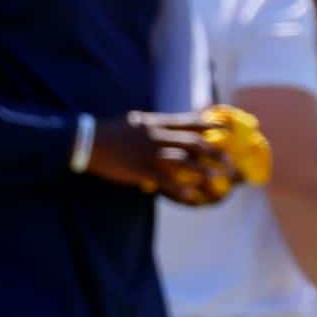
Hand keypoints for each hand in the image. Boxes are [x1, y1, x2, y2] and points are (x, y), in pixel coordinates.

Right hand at [87, 112, 239, 206]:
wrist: (88, 141)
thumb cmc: (113, 132)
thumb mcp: (137, 121)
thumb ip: (157, 124)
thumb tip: (174, 125)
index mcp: (156, 123)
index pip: (189, 121)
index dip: (209, 125)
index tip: (225, 129)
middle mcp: (157, 136)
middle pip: (192, 142)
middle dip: (213, 151)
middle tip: (229, 160)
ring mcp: (149, 153)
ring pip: (183, 161)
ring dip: (202, 170)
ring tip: (217, 178)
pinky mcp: (140, 169)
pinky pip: (164, 180)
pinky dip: (180, 188)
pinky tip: (192, 195)